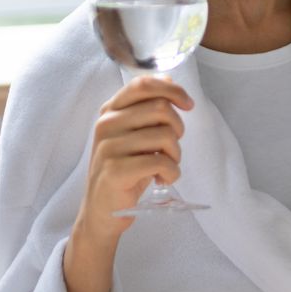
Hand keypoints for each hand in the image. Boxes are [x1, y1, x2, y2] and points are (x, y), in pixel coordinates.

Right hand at [74, 73, 193, 242]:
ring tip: (166, 166)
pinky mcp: (116, 170)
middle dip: (177, 128)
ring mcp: (109, 147)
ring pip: (165, 135)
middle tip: (171, 147)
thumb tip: (170, 80)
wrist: (102, 211)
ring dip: (176, 154)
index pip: (143, 84)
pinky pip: (161, 161)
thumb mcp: (133, 134)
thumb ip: (147, 108)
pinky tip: (163, 178)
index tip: (188, 104)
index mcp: (110, 111)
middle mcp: (106, 124)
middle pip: (160, 108)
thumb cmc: (124, 169)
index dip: (172, 90)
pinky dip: (172, 172)